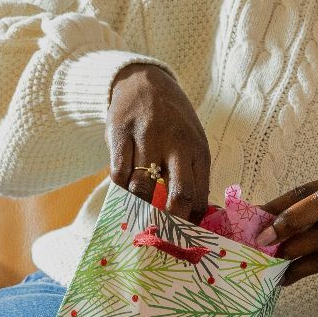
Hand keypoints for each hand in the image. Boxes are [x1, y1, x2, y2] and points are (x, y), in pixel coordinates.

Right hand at [107, 63, 209, 221]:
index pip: (200, 194)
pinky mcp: (120, 133)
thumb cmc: (173, 122)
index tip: (182, 235)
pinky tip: (122, 193)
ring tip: (137, 216)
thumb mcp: (192, 142)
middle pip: (179, 193)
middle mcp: (176, 143)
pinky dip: (119, 190)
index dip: (191, 221)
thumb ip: (193, 175)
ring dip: (139, 207)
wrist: (144, 81)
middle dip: (170, 221)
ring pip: (142, 187)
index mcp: (198, 149)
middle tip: (160, 234)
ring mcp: (147, 136)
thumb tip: (195, 217)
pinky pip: (117, 173)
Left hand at [257, 177, 317, 316]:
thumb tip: (260, 224)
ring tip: (275, 261)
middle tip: (263, 239)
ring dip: (295, 247)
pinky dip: (303, 269)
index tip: (253, 219)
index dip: (277, 204)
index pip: (307, 189)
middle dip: (288, 220)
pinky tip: (287, 278)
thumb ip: (307, 219)